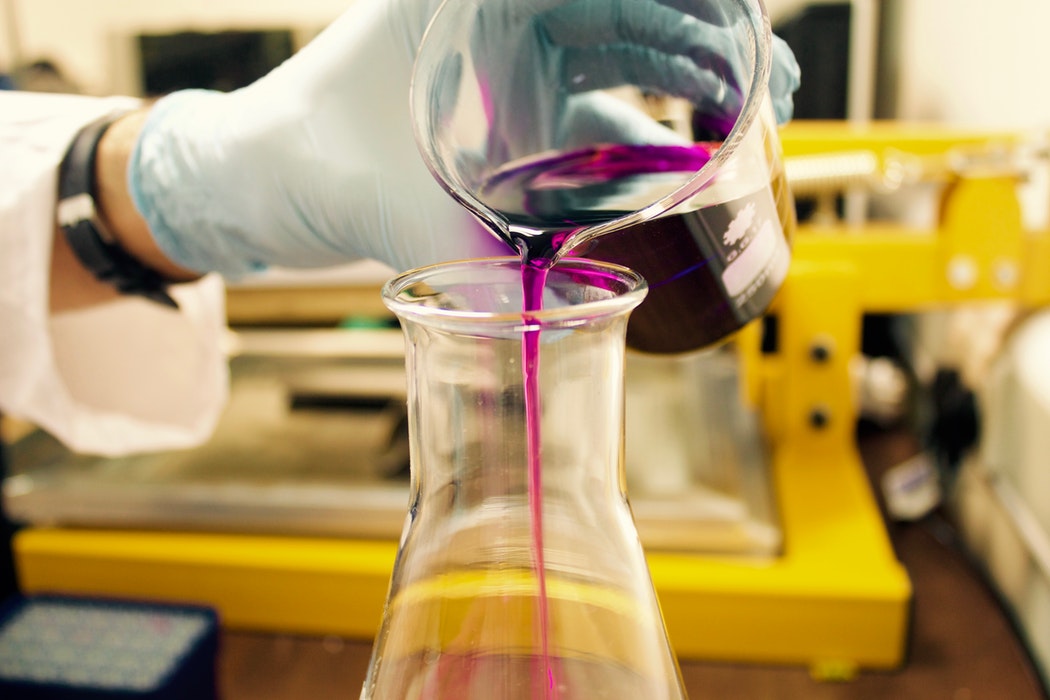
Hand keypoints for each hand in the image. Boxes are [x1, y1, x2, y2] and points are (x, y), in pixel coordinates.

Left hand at [128, 0, 799, 278]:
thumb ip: (463, 265)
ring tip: (752, 120)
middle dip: (712, 43)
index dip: (693, 8)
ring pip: (625, 58)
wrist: (255, 177)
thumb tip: (538, 332)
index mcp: (475, 5)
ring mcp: (512, 64)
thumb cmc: (298, 153)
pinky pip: (597, 108)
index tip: (745, 34)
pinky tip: (684, 164)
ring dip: (689, 85)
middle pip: (636, 14)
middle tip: (768, 89)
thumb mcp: (386, 200)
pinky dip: (642, 133)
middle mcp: (502, 21)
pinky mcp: (514, 111)